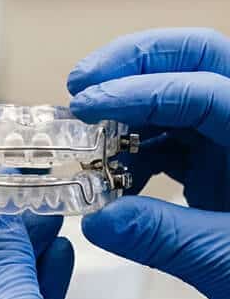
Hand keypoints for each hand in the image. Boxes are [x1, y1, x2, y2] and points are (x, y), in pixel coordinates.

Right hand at [67, 28, 229, 298]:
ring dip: (127, 106)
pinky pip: (172, 138)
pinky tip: (110, 169)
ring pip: (179, 95)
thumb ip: (164, 238)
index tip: (85, 106)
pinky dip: (135, 145)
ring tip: (86, 129)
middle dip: (134, 62)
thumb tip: (98, 219)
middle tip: (82, 82)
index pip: (201, 89)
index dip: (138, 91)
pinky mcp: (220, 169)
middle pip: (198, 60)